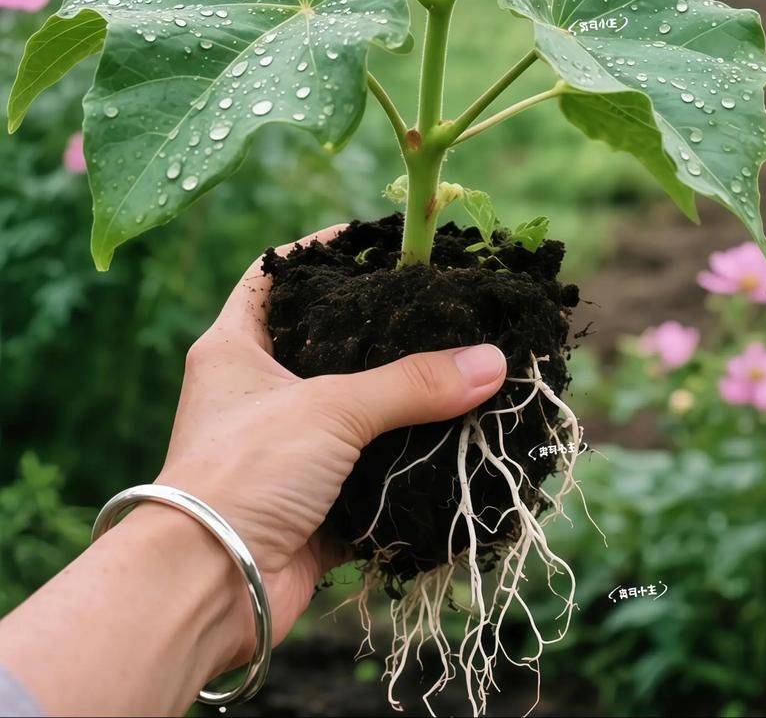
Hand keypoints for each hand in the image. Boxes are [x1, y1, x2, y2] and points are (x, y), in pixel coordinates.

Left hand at [157, 224, 507, 666]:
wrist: (209, 590)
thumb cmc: (245, 472)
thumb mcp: (330, 409)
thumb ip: (412, 384)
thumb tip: (492, 360)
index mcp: (235, 348)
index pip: (278, 276)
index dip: (324, 253)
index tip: (379, 240)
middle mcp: (257, 395)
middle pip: (327, 345)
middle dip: (383, 333)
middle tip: (442, 307)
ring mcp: (285, 454)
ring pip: (356, 415)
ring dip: (405, 406)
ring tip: (466, 371)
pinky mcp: (314, 509)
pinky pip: (372, 479)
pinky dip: (410, 470)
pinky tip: (458, 448)